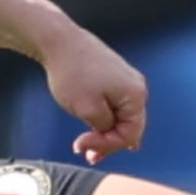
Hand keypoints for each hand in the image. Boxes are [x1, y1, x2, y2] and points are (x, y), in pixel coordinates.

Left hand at [40, 24, 146, 162]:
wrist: (59, 42)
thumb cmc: (72, 72)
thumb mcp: (88, 110)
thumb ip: (104, 128)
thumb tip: (113, 133)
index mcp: (135, 95)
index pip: (130, 134)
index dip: (107, 145)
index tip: (84, 147)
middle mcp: (136, 86)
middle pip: (129, 126)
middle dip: (107, 142)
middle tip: (86, 153)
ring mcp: (125, 80)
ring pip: (120, 116)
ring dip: (104, 131)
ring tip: (85, 141)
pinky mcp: (113, 75)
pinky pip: (114, 104)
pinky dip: (103, 116)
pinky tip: (93, 124)